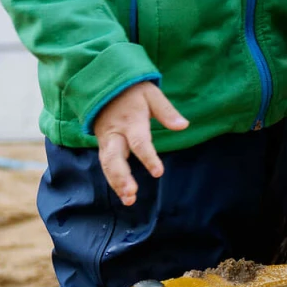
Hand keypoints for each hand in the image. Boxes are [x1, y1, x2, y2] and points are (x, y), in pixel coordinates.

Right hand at [94, 81, 187, 206]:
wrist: (104, 86)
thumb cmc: (133, 92)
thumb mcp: (152, 94)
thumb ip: (167, 111)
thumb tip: (184, 125)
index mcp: (130, 121)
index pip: (139, 142)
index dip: (148, 158)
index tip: (158, 173)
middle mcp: (115, 133)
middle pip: (114, 158)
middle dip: (121, 177)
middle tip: (132, 193)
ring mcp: (106, 140)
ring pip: (107, 165)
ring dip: (116, 183)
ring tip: (129, 200)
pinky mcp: (103, 145)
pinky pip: (105, 165)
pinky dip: (112, 180)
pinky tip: (123, 194)